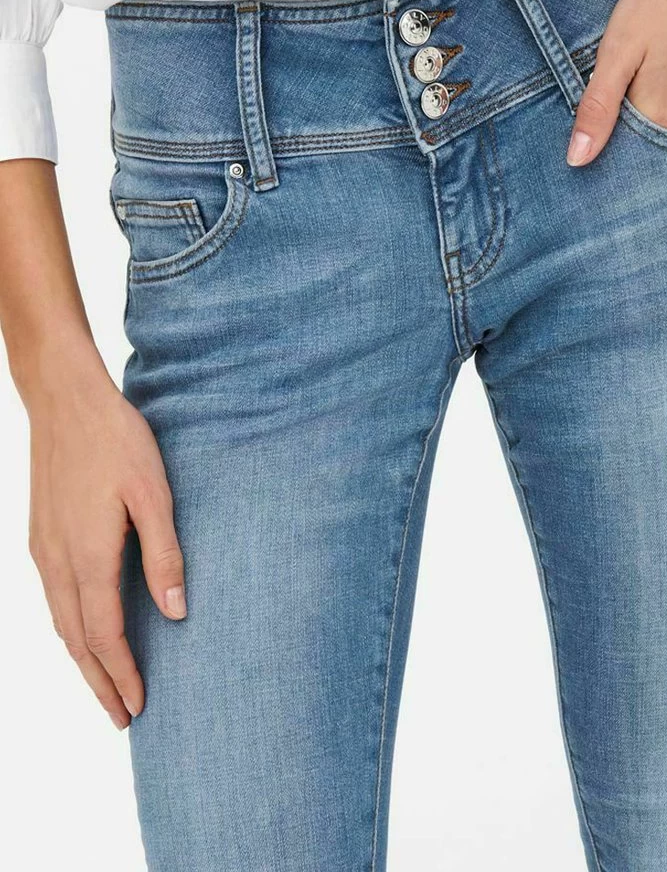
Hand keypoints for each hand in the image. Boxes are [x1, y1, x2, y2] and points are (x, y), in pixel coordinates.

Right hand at [27, 356, 184, 729]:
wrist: (64, 400)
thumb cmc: (115, 439)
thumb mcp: (154, 493)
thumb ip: (165, 554)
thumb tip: (176, 612)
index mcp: (88, 555)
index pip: (104, 635)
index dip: (122, 675)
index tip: (139, 706)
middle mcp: (58, 560)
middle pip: (75, 641)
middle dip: (99, 682)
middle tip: (122, 716)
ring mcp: (43, 548)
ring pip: (60, 622)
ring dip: (83, 658)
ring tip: (106, 683)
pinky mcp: (40, 535)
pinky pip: (54, 597)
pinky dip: (70, 627)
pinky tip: (86, 629)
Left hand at [566, 0, 666, 166]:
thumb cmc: (665, 0)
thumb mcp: (618, 49)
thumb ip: (598, 106)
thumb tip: (577, 159)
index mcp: (663, 116)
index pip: (626, 166)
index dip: (605, 161)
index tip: (588, 154)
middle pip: (655, 164)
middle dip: (630, 158)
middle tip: (612, 130)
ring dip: (657, 147)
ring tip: (640, 116)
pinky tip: (666, 113)